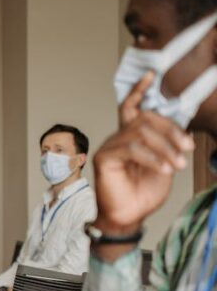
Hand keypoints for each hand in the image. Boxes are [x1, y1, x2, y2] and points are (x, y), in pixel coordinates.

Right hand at [93, 71, 194, 259]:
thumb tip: (182, 125)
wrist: (129, 216)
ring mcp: (109, 146)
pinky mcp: (104, 157)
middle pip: (145, 119)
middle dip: (170, 131)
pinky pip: (131, 148)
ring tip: (176, 165)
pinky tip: (163, 168)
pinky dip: (152, 157)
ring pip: (140, 133)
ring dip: (164, 148)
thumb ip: (168, 144)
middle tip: (186, 148)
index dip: (140, 91)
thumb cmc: (144, 193)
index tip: (152, 75)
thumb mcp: (165, 163)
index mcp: (131, 137)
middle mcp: (118, 137)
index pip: (132, 107)